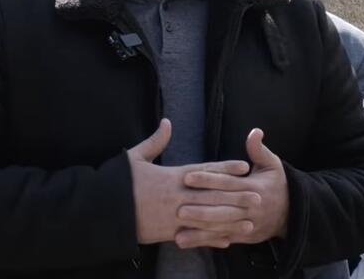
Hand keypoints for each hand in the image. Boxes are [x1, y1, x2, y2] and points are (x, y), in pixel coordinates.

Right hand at [127, 120, 249, 243]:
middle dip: (236, 197)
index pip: (204, 171)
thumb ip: (155, 142)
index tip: (244, 167)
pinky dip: (210, 239)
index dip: (225, 169)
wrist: (104, 211)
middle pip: (213, 196)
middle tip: (258, 196)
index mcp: (171, 177)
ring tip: (250, 223)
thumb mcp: (135, 158)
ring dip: (230, 221)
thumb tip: (167, 122)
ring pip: (208, 219)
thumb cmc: (118, 183)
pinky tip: (226, 241)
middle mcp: (177, 197)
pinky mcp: (168, 233)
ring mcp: (174, 217)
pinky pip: (195, 236)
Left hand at [175, 128, 288, 248]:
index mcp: (254, 187)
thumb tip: (254, 132)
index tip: (187, 176)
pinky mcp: (243, 237)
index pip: (227, 183)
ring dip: (200, 230)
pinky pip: (222, 239)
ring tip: (178, 232)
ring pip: (221, 227)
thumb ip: (259, 150)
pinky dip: (204, 241)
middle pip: (223, 208)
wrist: (294, 214)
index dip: (208, 179)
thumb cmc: (277, 184)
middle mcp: (249, 208)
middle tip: (179, 208)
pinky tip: (185, 241)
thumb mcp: (272, 164)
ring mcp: (247, 224)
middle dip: (201, 209)